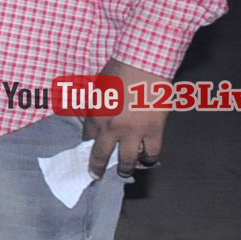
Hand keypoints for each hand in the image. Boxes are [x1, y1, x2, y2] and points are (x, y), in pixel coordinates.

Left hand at [83, 59, 164, 176]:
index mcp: (95, 115)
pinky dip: (150, 158)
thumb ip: (96, 105)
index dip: (87, 148)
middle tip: (96, 175)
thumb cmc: (118, 70)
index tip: (87, 155)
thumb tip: (95, 115)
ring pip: (127, 160)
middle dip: (97, 169)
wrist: (142, 64)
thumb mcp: (97, 88)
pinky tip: (148, 159)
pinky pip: (152, 152)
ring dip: (125, 169)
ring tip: (125, 171)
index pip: (86, 139)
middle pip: (101, 155)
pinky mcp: (153, 130)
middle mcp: (110, 127)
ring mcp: (132, 131)